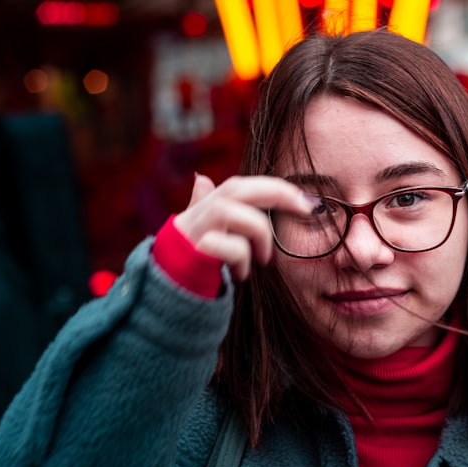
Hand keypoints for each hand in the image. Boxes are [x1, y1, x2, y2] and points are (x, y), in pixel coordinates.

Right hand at [172, 174, 312, 279]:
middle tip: (304, 209)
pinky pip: (226, 247)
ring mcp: (194, 230)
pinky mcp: (194, 252)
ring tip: (265, 258)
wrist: (164, 287)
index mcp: (206, 206)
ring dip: (258, 232)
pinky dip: (242, 260)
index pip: (241, 185)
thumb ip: (204, 205)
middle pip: (236, 188)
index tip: (302, 199)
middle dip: (275, 192)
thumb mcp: (200, 230)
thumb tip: (201, 178)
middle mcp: (199, 212)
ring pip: (230, 212)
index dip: (272, 186)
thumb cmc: (188, 258)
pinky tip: (242, 275)